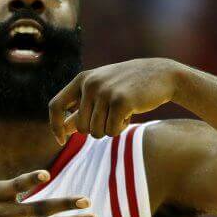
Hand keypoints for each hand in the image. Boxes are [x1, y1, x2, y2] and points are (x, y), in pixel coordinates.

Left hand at [48, 58, 179, 142]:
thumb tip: (63, 129)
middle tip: (111, 117)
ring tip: (122, 113)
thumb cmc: (128, 86)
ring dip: (110, 129)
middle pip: (80, 127)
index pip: (55, 106)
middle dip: (95, 130)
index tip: (61, 141)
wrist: (161, 75)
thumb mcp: (102, 91)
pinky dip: (121, 129)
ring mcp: (105, 92)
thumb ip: (82, 107)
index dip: (55, 126)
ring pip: (96, 132)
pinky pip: (112, 132)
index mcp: (82, 79)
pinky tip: (130, 114)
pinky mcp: (121, 102)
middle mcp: (90, 84)